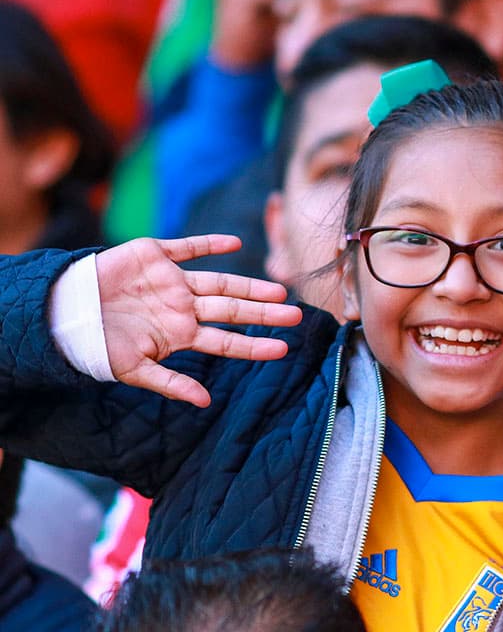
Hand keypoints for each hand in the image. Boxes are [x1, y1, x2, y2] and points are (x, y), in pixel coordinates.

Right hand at [95, 235, 303, 407]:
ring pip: (220, 283)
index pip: (227, 342)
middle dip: (264, 314)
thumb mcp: (134, 370)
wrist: (61, 311)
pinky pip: (189, 248)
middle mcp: (183, 307)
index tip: (283, 349)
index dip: (254, 346)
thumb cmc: (96, 345)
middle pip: (233, 311)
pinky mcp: (155, 256)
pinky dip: (211, 245)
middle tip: (297, 315)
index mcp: (180, 335)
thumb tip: (205, 402)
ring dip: (249, 286)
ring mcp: (172, 282)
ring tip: (279, 290)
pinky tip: (236, 244)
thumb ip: (170, 382)